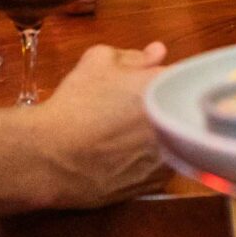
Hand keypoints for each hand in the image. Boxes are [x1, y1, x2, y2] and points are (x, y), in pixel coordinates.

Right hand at [37, 42, 171, 206]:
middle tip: (133, 108)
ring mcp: (170, 157)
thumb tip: (156, 53)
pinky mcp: (158, 183)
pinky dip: (150, 160)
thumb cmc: (74, 105)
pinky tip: (124, 155)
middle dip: (164, 105)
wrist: (52, 157)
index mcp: (165, 87)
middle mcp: (175, 123)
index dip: (165, 79)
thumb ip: (134, 55)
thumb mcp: (98, 62)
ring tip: (125, 134)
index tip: (148, 84)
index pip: (183, 77)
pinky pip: (163, 165)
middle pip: (181, 109)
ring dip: (161, 133)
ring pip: (175, 139)